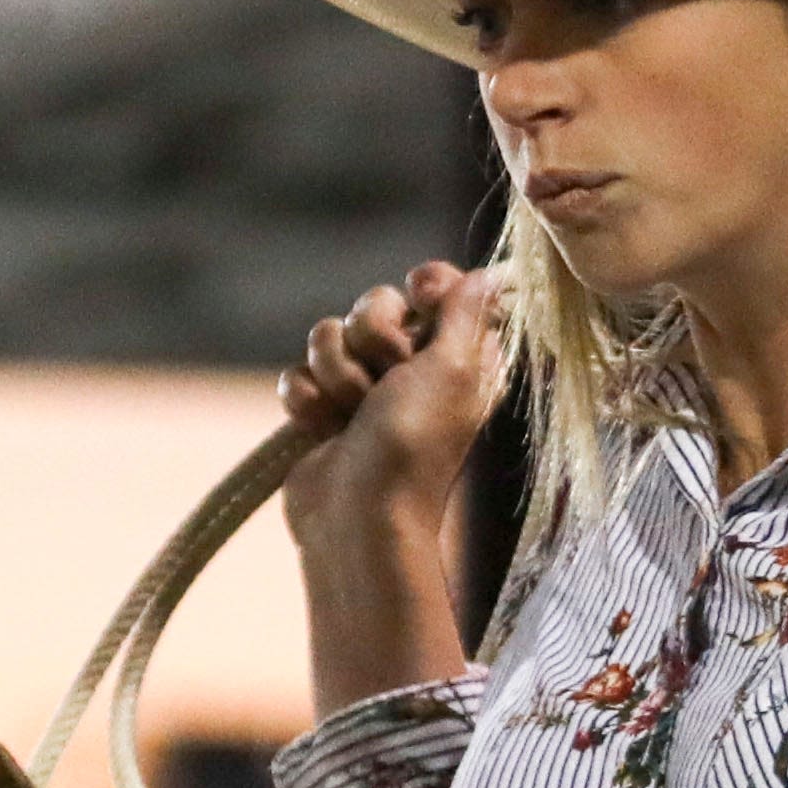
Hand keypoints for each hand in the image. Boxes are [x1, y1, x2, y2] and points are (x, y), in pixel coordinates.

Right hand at [278, 263, 507, 555]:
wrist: (357, 512)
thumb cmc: (413, 445)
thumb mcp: (454, 369)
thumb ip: (466, 314)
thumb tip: (489, 274)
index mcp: (458, 354)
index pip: (439, 286)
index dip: (425, 285)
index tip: (421, 296)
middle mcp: (411, 366)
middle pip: (375, 303)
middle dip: (373, 337)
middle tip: (387, 378)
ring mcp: (362, 388)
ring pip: (328, 335)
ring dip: (338, 375)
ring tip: (353, 415)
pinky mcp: (320, 408)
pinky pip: (298, 372)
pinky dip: (308, 402)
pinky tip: (323, 430)